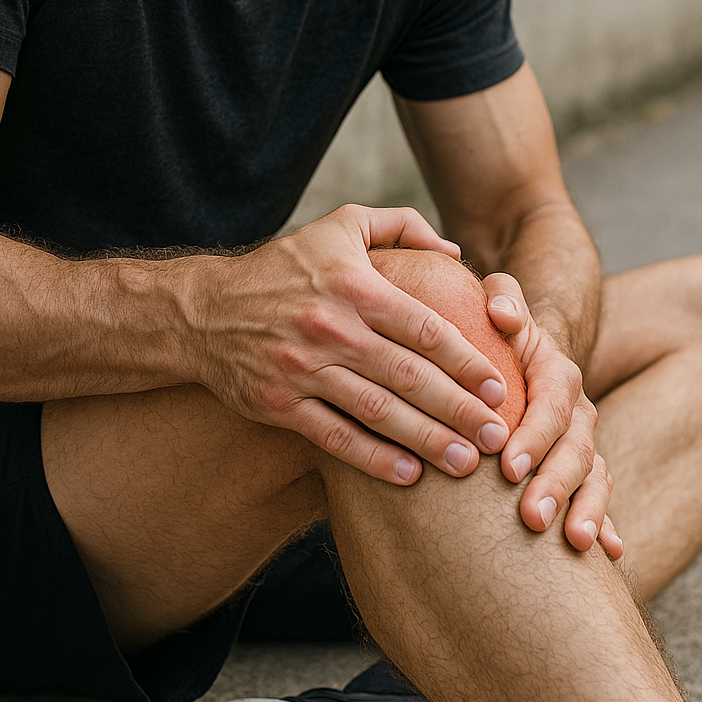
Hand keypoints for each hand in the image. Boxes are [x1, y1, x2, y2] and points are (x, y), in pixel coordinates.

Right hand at [191, 205, 513, 484]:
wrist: (203, 310)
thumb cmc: (283, 267)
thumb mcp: (340, 225)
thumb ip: (402, 226)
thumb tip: (454, 254)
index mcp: (353, 285)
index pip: (423, 328)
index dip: (466, 361)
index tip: (498, 387)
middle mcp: (330, 328)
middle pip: (409, 376)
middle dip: (459, 410)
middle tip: (498, 437)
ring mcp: (302, 370)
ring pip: (376, 411)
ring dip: (426, 441)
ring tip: (466, 464)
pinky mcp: (279, 404)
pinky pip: (333, 437)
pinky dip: (372, 459)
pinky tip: (408, 476)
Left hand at [483, 273, 623, 559]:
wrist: (525, 346)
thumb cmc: (499, 330)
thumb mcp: (501, 306)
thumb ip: (502, 299)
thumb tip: (500, 311)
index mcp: (556, 375)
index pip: (550, 406)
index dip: (533, 436)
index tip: (509, 467)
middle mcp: (577, 412)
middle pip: (574, 450)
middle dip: (555, 485)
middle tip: (532, 517)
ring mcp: (583, 442)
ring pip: (593, 478)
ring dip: (587, 510)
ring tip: (576, 543)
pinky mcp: (582, 469)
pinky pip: (599, 497)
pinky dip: (607, 524)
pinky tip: (612, 554)